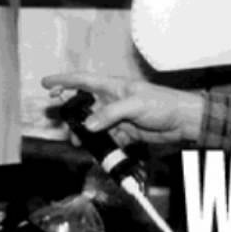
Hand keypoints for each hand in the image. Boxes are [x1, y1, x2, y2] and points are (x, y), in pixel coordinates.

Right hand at [41, 72, 206, 145]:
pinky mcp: (126, 132)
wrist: (184, 122)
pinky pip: (107, 138)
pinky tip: (96, 151)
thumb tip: (88, 125)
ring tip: (76, 141)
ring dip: (84, 133)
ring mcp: (119, 117)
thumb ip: (110, 114)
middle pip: (85, 104)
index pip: (84, 80)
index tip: (46, 84)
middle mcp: (113, 100)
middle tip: (57, 119)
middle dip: (70, 112)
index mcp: (114, 86)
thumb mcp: (135, 105)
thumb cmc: (164, 105)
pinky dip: (100, 145)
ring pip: (94, 125)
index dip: (64, 81)